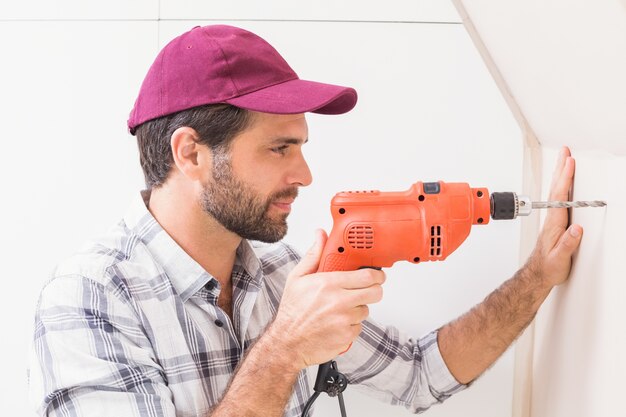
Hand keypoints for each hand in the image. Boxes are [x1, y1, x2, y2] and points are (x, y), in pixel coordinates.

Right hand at [269, 229, 384, 369]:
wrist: (287, 343)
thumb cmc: (292, 311)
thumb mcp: (297, 278)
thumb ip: (313, 255)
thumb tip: (320, 235)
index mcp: (328, 283)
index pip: (367, 275)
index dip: (376, 274)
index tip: (376, 274)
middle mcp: (339, 301)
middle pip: (375, 292)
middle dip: (374, 289)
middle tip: (366, 289)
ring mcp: (344, 320)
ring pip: (366, 309)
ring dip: (358, 308)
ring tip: (340, 308)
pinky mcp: (347, 335)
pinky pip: (359, 326)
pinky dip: (351, 325)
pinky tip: (337, 322)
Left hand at [525, 146, 582, 287]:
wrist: (537, 274)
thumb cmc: (548, 267)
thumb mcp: (560, 259)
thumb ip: (568, 244)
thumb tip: (576, 229)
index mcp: (554, 223)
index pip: (560, 196)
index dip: (565, 178)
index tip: (569, 163)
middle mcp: (552, 218)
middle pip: (556, 188)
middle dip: (561, 169)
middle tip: (565, 151)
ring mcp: (553, 219)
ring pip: (557, 191)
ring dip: (560, 174)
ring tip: (565, 159)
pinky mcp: (555, 222)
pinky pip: (559, 198)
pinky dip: (562, 186)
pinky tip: (565, 182)